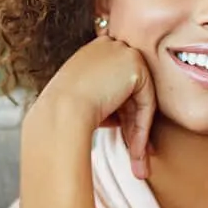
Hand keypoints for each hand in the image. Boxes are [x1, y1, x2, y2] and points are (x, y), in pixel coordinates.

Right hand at [36, 35, 156, 178]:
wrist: (60, 113)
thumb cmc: (64, 115)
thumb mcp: (87, 103)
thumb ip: (109, 102)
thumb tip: (130, 123)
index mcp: (94, 50)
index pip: (117, 84)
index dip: (122, 115)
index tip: (128, 143)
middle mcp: (109, 45)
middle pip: (130, 92)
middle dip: (134, 127)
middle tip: (137, 158)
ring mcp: (122, 51)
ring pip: (140, 99)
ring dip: (139, 133)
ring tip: (138, 163)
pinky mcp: (134, 64)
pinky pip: (147, 100)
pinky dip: (143, 126)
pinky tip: (137, 149)